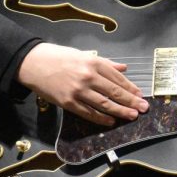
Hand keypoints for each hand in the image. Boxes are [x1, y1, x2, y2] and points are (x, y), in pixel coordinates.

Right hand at [16, 43, 148, 126]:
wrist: (33, 63)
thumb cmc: (59, 56)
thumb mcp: (84, 55)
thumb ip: (105, 63)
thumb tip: (124, 68)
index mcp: (94, 63)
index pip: (118, 78)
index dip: (131, 88)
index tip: (140, 95)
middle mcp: (88, 77)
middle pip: (114, 92)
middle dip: (131, 101)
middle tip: (144, 108)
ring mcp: (78, 91)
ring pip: (105, 104)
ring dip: (121, 111)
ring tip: (132, 115)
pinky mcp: (68, 102)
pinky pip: (89, 113)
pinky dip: (102, 118)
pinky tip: (111, 121)